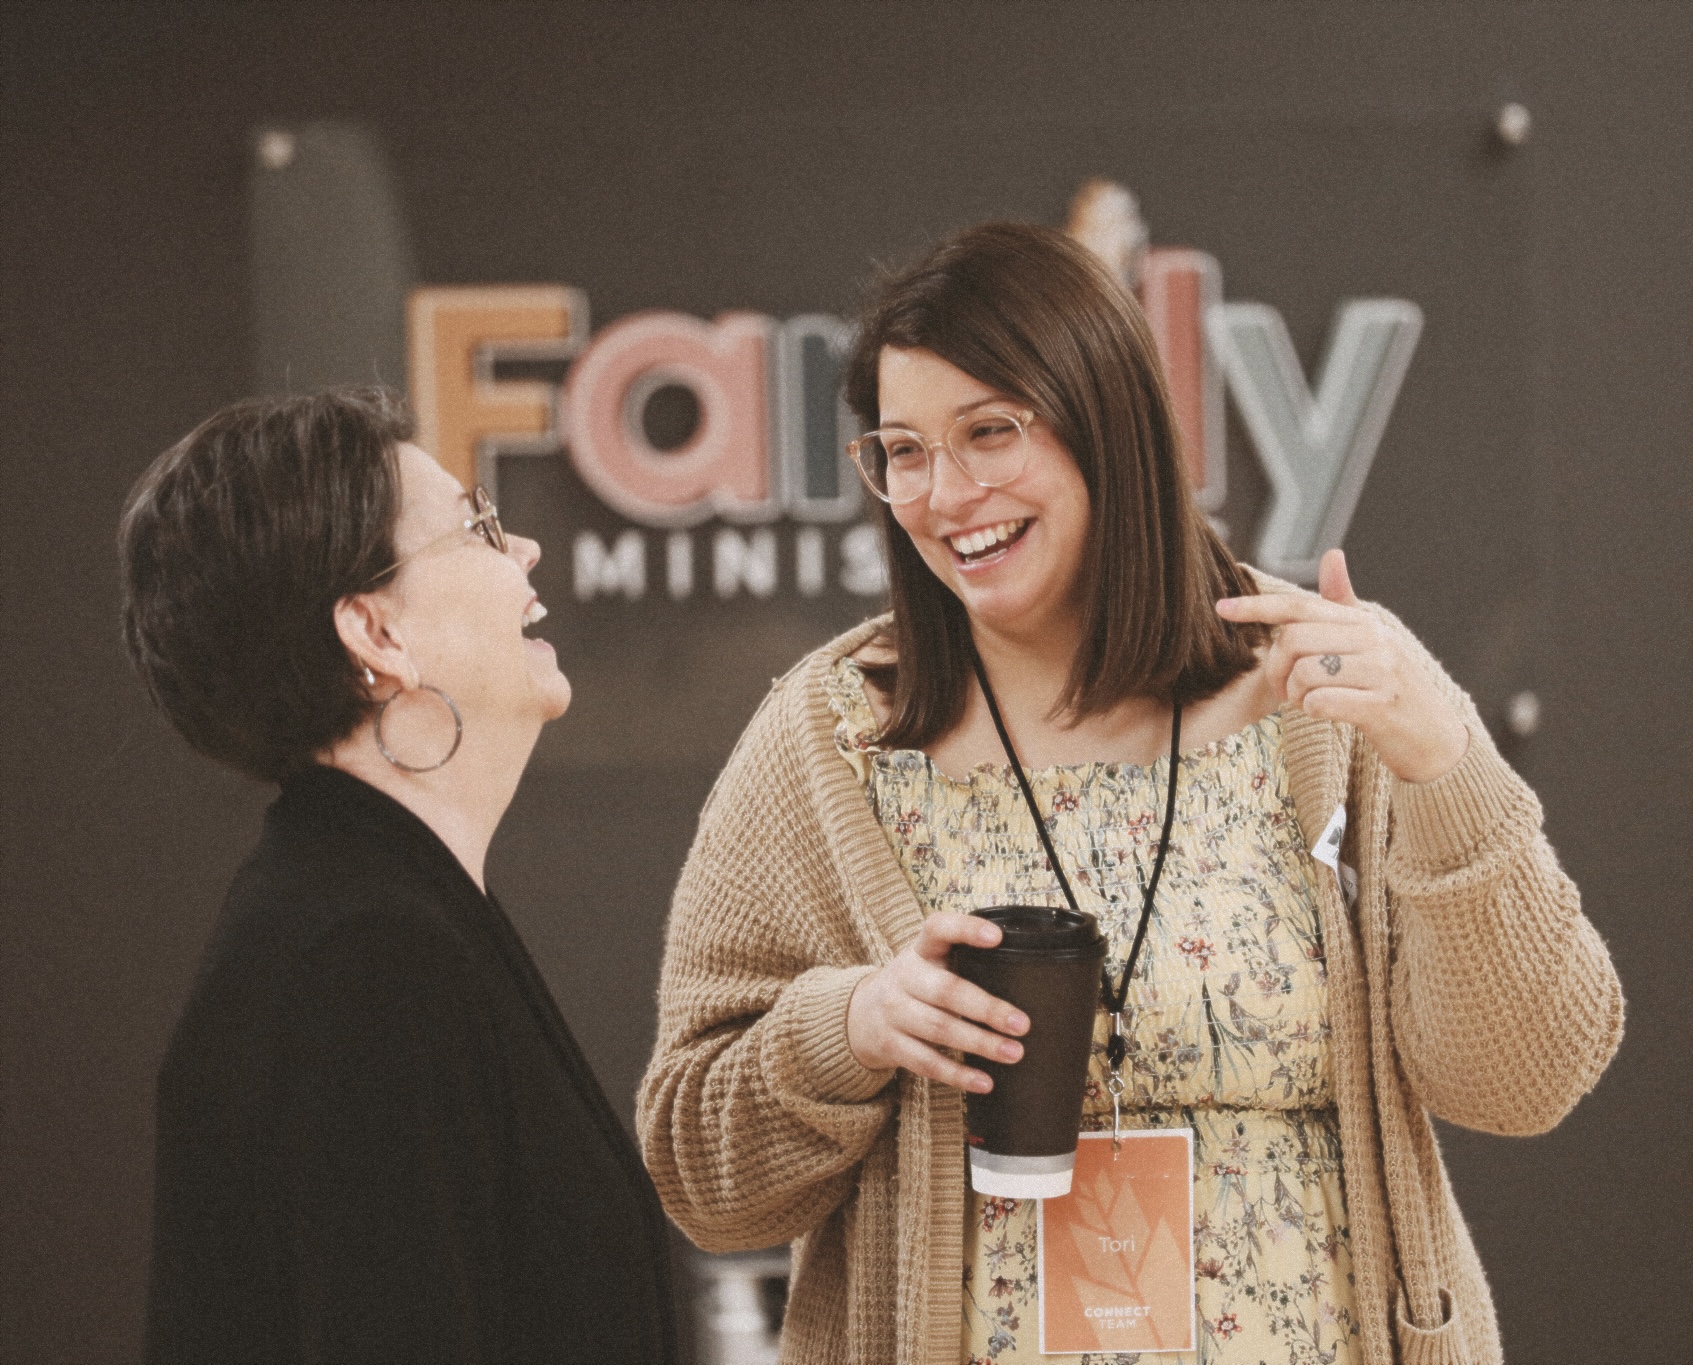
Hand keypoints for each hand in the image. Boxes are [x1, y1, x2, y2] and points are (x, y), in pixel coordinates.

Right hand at [846, 912, 1029, 1092]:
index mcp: (919, 950)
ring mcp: (894, 1012)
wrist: (860, 1014)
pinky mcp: (892, 1045)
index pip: (938, 928)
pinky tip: (984, 1082)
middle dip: (987, 1008)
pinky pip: (927, 1063)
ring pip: (939, 1029)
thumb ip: (963, 963)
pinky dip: (957, 1075)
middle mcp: (904, 977)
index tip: (997, 937)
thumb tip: (1028, 980)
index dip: (965, 929)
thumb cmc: (914, 985)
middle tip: (1022, 1024)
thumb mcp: (928, 963)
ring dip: (979, 1043)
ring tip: (1013, 1053)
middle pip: (946, 991)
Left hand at [1215, 549, 1469, 783]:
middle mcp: (1373, 639)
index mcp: (1362, 622)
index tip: (1222, 608)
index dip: (1257, 606)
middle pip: (1293, 640)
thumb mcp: (1369, 642)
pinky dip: (1313, 711)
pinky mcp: (1381, 705)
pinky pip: (1320, 702)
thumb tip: (1333, 555)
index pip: (1299, 605)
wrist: (1435, 738)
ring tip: (1311, 702)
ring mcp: (1380, 671)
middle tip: (1285, 691)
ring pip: (1303, 673)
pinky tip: (1327, 713)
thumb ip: (1344, 603)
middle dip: (1276, 670)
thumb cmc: (1391, 688)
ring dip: (1295, 696)